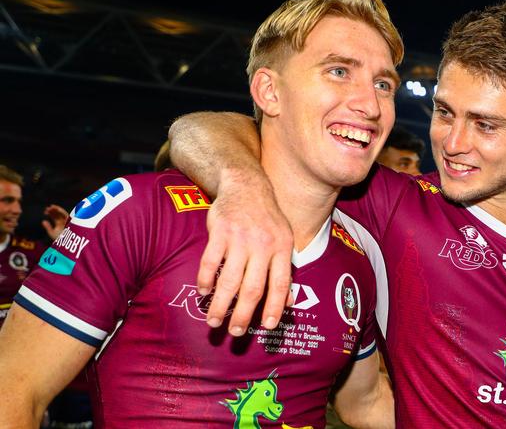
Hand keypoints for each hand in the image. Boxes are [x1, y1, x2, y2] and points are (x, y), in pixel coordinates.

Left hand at [42, 204, 68, 239]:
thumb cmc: (60, 239)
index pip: (54, 217)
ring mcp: (67, 220)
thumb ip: (48, 227)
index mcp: (59, 223)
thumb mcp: (52, 233)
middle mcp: (63, 221)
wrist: (66, 242)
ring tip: (51, 207)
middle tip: (47, 208)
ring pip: (61, 212)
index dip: (50, 213)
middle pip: (57, 213)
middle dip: (53, 210)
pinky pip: (65, 214)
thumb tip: (43, 221)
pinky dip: (61, 210)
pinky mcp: (70, 220)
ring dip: (56, 209)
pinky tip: (56, 208)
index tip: (45, 212)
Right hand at [199, 171, 293, 335]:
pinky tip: (203, 292)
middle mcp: (263, 244)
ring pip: (230, 279)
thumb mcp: (284, 239)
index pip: (280, 284)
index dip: (274, 307)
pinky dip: (205, 280)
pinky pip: (210, 262)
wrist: (247, 185)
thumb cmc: (267, 218)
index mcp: (282, 247)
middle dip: (243, 314)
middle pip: (253, 287)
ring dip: (221, 304)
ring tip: (214, 320)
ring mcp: (240, 237)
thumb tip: (289, 303)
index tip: (266, 327)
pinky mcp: (220, 231)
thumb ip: (285, 270)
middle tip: (235, 332)